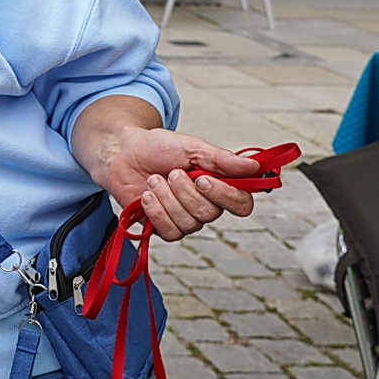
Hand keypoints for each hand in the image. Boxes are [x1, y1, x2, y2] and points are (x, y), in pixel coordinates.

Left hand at [68, 95, 261, 241]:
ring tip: (154, 179)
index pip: (242, 205)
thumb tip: (255, 166)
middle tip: (171, 172)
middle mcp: (205, 206)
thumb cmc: (158, 148)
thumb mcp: (191, 146)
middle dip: (185, 191)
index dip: (226, 196)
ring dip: (167, 197)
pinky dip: (155, 210)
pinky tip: (146, 195)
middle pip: (210, 214)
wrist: (123, 154)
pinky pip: (169, 231)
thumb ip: (221, 159)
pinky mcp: (163, 228)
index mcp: (218, 186)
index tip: (204, 179)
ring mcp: (185, 219)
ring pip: (188, 223)